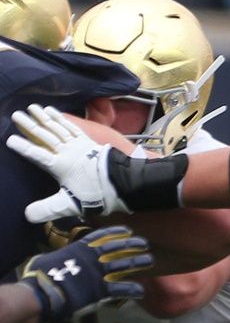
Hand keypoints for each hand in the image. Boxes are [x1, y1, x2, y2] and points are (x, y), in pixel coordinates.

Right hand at [8, 104, 130, 221]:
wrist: (125, 182)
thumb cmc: (97, 194)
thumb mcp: (72, 205)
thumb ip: (49, 209)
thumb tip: (27, 215)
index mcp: (60, 166)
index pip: (37, 155)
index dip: (23, 147)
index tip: (9, 139)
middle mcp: (67, 151)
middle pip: (45, 136)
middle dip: (29, 125)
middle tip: (15, 114)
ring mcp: (78, 144)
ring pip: (57, 127)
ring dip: (43, 117)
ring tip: (32, 107)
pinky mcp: (88, 141)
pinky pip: (71, 126)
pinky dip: (61, 118)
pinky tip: (53, 112)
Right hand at [20, 225, 151, 321]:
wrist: (41, 293)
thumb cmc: (39, 276)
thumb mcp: (48, 259)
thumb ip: (60, 257)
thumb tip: (60, 257)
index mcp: (78, 249)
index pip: (100, 237)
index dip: (115, 233)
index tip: (127, 230)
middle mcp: (92, 259)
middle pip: (116, 248)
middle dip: (131, 244)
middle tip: (144, 243)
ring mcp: (98, 273)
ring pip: (123, 265)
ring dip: (137, 262)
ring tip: (150, 260)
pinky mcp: (101, 290)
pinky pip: (121, 289)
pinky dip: (132, 289)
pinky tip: (142, 291)